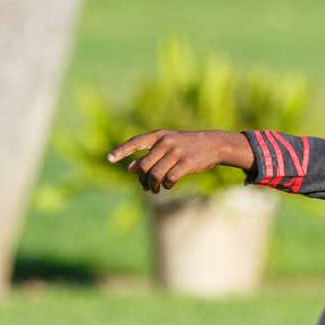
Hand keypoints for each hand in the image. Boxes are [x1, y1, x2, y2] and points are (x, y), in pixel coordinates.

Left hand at [106, 129, 250, 193]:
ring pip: (156, 174)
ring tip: (155, 189)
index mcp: (159, 135)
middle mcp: (166, 142)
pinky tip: (168, 185)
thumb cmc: (187, 146)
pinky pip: (170, 179)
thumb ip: (149, 155)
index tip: (109, 159)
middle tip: (146, 187)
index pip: (136, 142)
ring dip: (153, 185)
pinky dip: (167, 185)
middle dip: (143, 180)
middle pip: (144, 165)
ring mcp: (176, 152)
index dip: (122, 151)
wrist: (214, 144)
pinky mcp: (187, 163)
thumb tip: (130, 168)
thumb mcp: (167, 146)